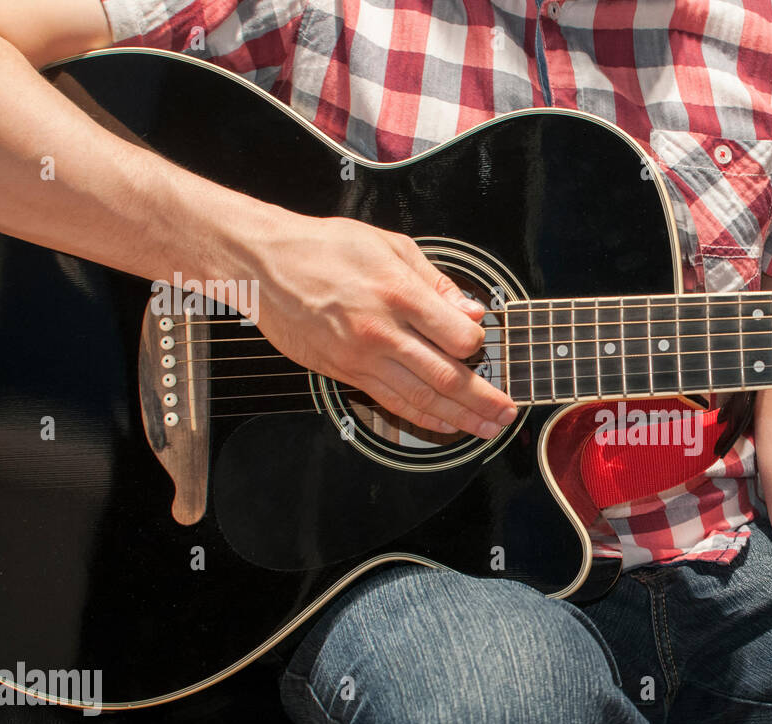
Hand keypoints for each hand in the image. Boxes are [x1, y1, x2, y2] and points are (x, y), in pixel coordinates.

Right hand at [249, 212, 516, 438]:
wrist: (263, 264)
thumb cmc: (324, 248)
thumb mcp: (389, 246)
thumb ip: (436, 282)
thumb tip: (472, 310)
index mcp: (399, 294)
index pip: (459, 336)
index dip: (479, 344)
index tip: (484, 343)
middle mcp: (383, 332)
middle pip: (447, 377)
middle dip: (484, 399)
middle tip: (508, 411)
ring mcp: (362, 357)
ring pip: (422, 398)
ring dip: (461, 418)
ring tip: (488, 428)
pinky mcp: (346, 372)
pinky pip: (392, 403)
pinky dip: (423, 418)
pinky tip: (446, 425)